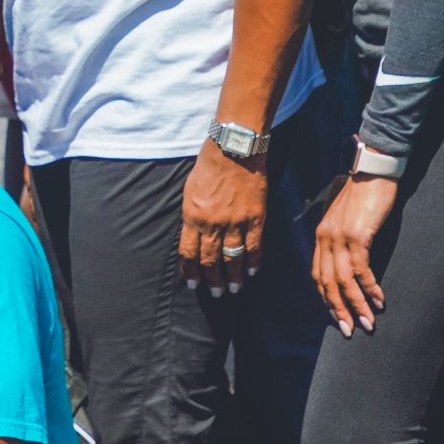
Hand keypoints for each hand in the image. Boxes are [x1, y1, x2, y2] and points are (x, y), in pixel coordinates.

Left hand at [179, 142, 266, 295]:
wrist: (234, 149)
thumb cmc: (209, 166)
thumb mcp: (190, 191)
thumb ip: (192, 216)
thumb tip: (193, 237)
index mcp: (192, 216)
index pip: (188, 252)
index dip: (190, 271)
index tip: (192, 284)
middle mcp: (212, 224)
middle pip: (210, 260)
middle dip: (212, 280)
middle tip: (215, 293)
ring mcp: (235, 222)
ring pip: (233, 258)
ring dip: (233, 277)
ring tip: (233, 289)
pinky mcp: (255, 218)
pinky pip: (254, 247)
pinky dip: (253, 262)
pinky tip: (252, 272)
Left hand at [312, 174, 396, 335]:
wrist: (373, 170)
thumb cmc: (363, 193)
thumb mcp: (345, 218)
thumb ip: (342, 237)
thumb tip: (350, 260)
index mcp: (321, 235)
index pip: (318, 274)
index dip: (327, 298)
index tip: (337, 316)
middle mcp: (325, 238)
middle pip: (327, 282)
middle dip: (339, 309)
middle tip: (350, 329)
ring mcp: (340, 237)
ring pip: (344, 280)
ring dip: (356, 305)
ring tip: (367, 323)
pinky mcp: (357, 235)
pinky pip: (361, 269)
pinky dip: (370, 287)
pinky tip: (378, 300)